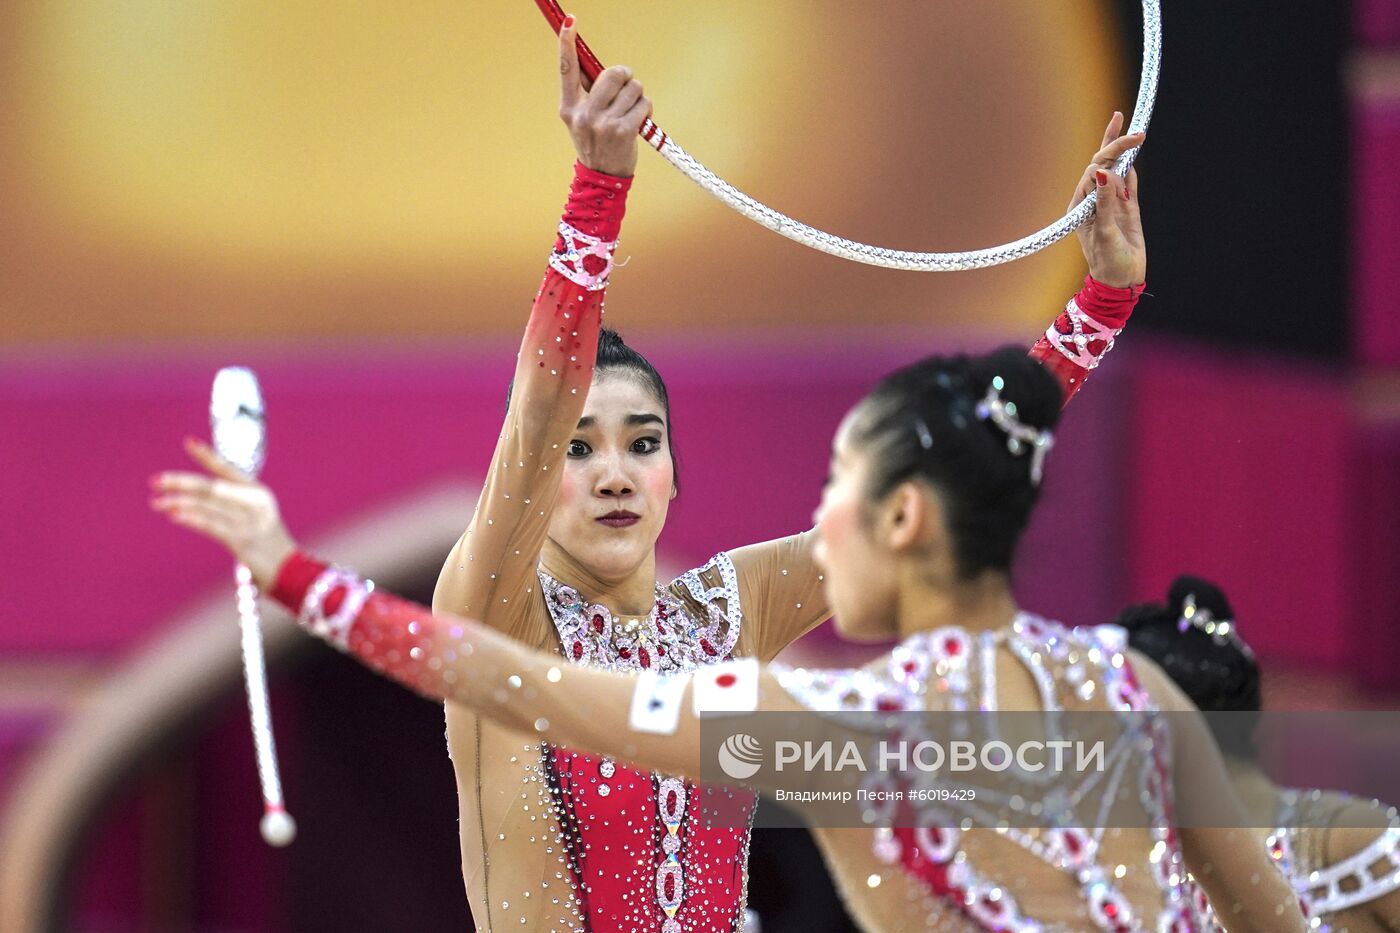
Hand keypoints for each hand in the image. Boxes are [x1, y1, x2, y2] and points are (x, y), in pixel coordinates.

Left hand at [150, 437, 296, 589]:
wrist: (291, 573)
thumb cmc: (268, 546)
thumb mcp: (256, 518)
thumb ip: (233, 505)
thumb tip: (197, 497)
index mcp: (259, 492)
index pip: (228, 469)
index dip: (207, 455)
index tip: (188, 442)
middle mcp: (255, 502)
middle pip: (211, 487)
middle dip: (181, 483)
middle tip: (156, 481)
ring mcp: (250, 521)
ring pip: (208, 505)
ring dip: (179, 503)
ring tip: (157, 502)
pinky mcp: (243, 540)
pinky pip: (212, 525)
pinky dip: (192, 519)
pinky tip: (174, 515)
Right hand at [557, 16, 649, 176]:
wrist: (602, 178)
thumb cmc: (595, 143)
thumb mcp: (581, 119)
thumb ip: (586, 93)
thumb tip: (595, 64)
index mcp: (569, 107)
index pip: (566, 69)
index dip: (566, 43)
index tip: (570, 22)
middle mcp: (584, 113)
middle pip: (613, 73)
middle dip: (626, 76)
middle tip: (626, 87)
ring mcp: (604, 123)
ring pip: (633, 88)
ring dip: (638, 96)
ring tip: (631, 111)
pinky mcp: (623, 131)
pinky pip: (644, 104)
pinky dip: (646, 109)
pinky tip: (639, 121)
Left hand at [1068, 112, 1146, 288]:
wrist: (1122, 279)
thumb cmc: (1107, 261)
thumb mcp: (1104, 231)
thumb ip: (1104, 202)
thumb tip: (1102, 172)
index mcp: (1081, 205)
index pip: (1092, 172)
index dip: (1108, 158)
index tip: (1126, 154)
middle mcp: (1094, 200)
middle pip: (1103, 165)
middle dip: (1116, 146)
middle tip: (1136, 132)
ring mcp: (1111, 202)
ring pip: (1116, 170)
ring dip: (1122, 152)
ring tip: (1133, 131)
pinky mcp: (1127, 208)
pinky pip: (1129, 183)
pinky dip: (1130, 169)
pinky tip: (1133, 154)